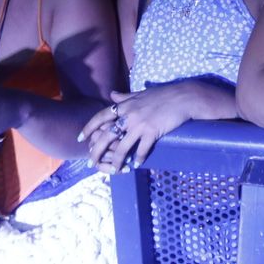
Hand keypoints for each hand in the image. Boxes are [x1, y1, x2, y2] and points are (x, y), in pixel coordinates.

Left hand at [81, 84, 201, 172]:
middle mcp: (129, 115)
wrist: (183, 97)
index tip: (81, 138)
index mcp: (125, 105)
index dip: (89, 128)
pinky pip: (141, 149)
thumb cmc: (163, 94)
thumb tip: (112, 95)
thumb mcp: (140, 94)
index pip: (101, 116)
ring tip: (115, 170)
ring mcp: (140, 124)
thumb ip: (125, 97)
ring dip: (117, 161)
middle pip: (106, 135)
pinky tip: (136, 165)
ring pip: (122, 147)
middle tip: (91, 162)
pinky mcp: (152, 132)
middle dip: (97, 150)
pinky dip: (138, 159)